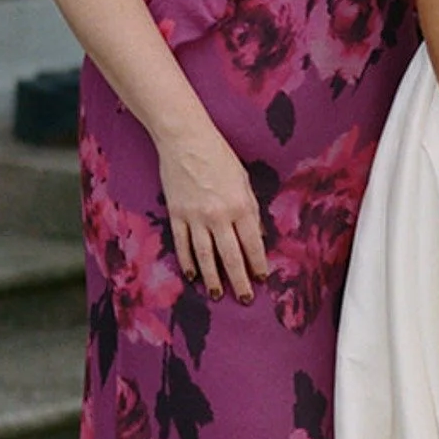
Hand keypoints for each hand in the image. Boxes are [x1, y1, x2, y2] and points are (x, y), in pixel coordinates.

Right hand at [157, 121, 268, 300]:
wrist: (186, 140)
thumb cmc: (219, 156)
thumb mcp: (244, 180)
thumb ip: (250, 208)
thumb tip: (255, 234)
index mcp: (240, 205)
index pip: (252, 244)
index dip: (258, 264)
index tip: (262, 278)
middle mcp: (219, 215)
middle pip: (230, 257)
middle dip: (239, 280)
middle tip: (244, 298)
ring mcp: (195, 217)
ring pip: (205, 256)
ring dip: (212, 278)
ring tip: (217, 294)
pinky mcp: (176, 215)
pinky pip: (182, 245)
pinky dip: (188, 262)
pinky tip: (193, 275)